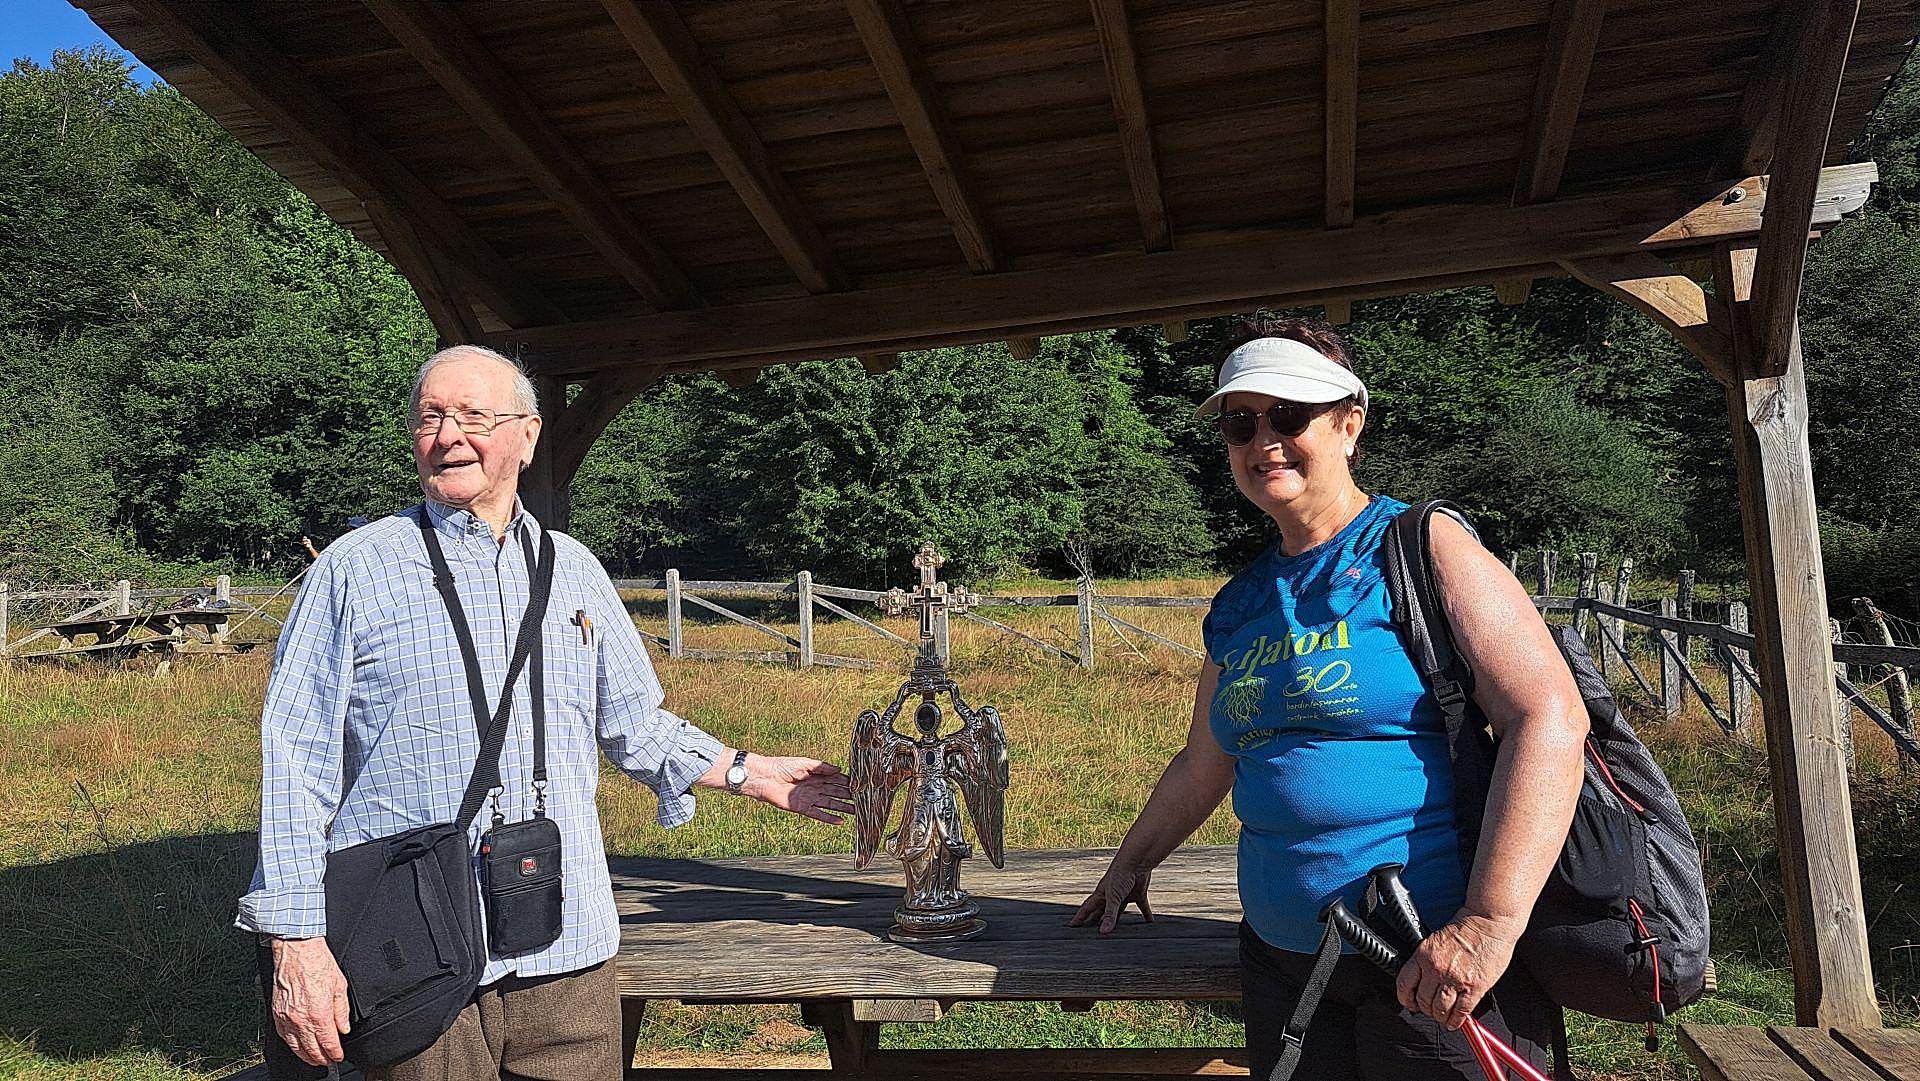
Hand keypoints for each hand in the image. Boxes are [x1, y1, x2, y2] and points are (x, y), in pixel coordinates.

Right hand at [268, 936, 350, 1065]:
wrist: (296, 951)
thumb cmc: (317, 964)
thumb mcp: (340, 987)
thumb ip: (342, 1012)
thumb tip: (343, 1028)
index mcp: (320, 1014)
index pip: (329, 1043)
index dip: (335, 1054)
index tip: (339, 1056)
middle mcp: (301, 1019)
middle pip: (311, 1050)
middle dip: (322, 1059)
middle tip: (328, 1061)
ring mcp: (286, 1018)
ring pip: (295, 1047)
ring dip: (306, 1056)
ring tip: (314, 1059)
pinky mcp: (276, 1013)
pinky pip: (284, 1036)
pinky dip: (292, 1045)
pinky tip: (298, 1046)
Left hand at [741, 755, 854, 823]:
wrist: (765, 778)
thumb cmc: (782, 766)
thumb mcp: (805, 763)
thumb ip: (822, 767)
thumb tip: (839, 769)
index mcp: (816, 775)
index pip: (836, 779)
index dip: (848, 782)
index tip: (860, 785)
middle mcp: (815, 787)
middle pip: (836, 793)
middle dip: (849, 796)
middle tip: (863, 801)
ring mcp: (810, 798)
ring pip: (830, 804)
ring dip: (843, 808)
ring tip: (856, 812)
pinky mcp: (802, 808)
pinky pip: (819, 814)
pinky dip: (829, 818)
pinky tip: (840, 821)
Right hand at [1068, 859, 1152, 933]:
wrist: (1136, 861)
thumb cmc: (1120, 874)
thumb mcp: (1113, 897)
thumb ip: (1109, 915)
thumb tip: (1103, 932)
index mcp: (1101, 895)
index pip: (1087, 908)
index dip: (1080, 917)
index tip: (1072, 925)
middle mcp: (1111, 896)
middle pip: (1102, 911)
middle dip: (1096, 920)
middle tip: (1090, 932)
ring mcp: (1125, 895)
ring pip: (1120, 911)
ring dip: (1118, 920)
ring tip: (1115, 930)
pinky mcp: (1138, 894)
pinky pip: (1142, 907)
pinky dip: (1146, 915)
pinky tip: (1150, 922)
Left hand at [1394, 910, 1523, 1028]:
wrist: (1489, 921)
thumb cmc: (1466, 926)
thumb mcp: (1436, 939)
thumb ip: (1428, 959)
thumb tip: (1424, 978)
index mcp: (1423, 954)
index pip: (1404, 983)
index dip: (1406, 998)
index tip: (1410, 1003)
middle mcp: (1436, 968)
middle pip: (1423, 1000)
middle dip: (1425, 1009)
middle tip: (1430, 1011)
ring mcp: (1455, 979)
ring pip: (1440, 1009)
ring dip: (1440, 1017)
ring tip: (1443, 1017)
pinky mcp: (1474, 987)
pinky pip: (1461, 1011)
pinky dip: (1457, 1020)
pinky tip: (1456, 1022)